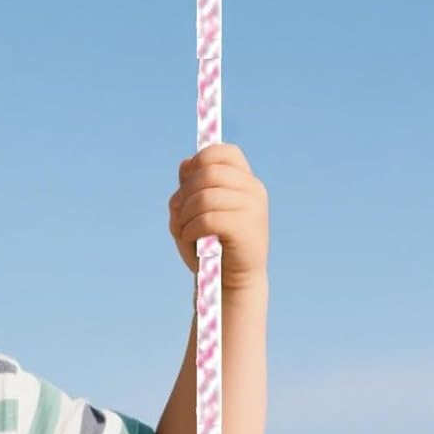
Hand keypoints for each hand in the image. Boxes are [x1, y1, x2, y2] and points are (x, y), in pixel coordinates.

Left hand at [167, 143, 267, 287]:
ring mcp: (253, 207)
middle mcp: (252, 189)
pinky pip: (208, 218)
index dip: (199, 162)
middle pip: (208, 173)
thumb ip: (188, 188)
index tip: (187, 186)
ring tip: (184, 231)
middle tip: (180, 215)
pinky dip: (190, 229)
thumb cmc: (208, 247)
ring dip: (185, 216)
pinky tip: (190, 239)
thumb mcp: (192, 213)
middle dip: (185, 194)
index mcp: (244, 180)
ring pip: (204, 197)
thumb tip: (185, 164)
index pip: (223, 152)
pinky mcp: (247, 227)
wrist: (229, 281)